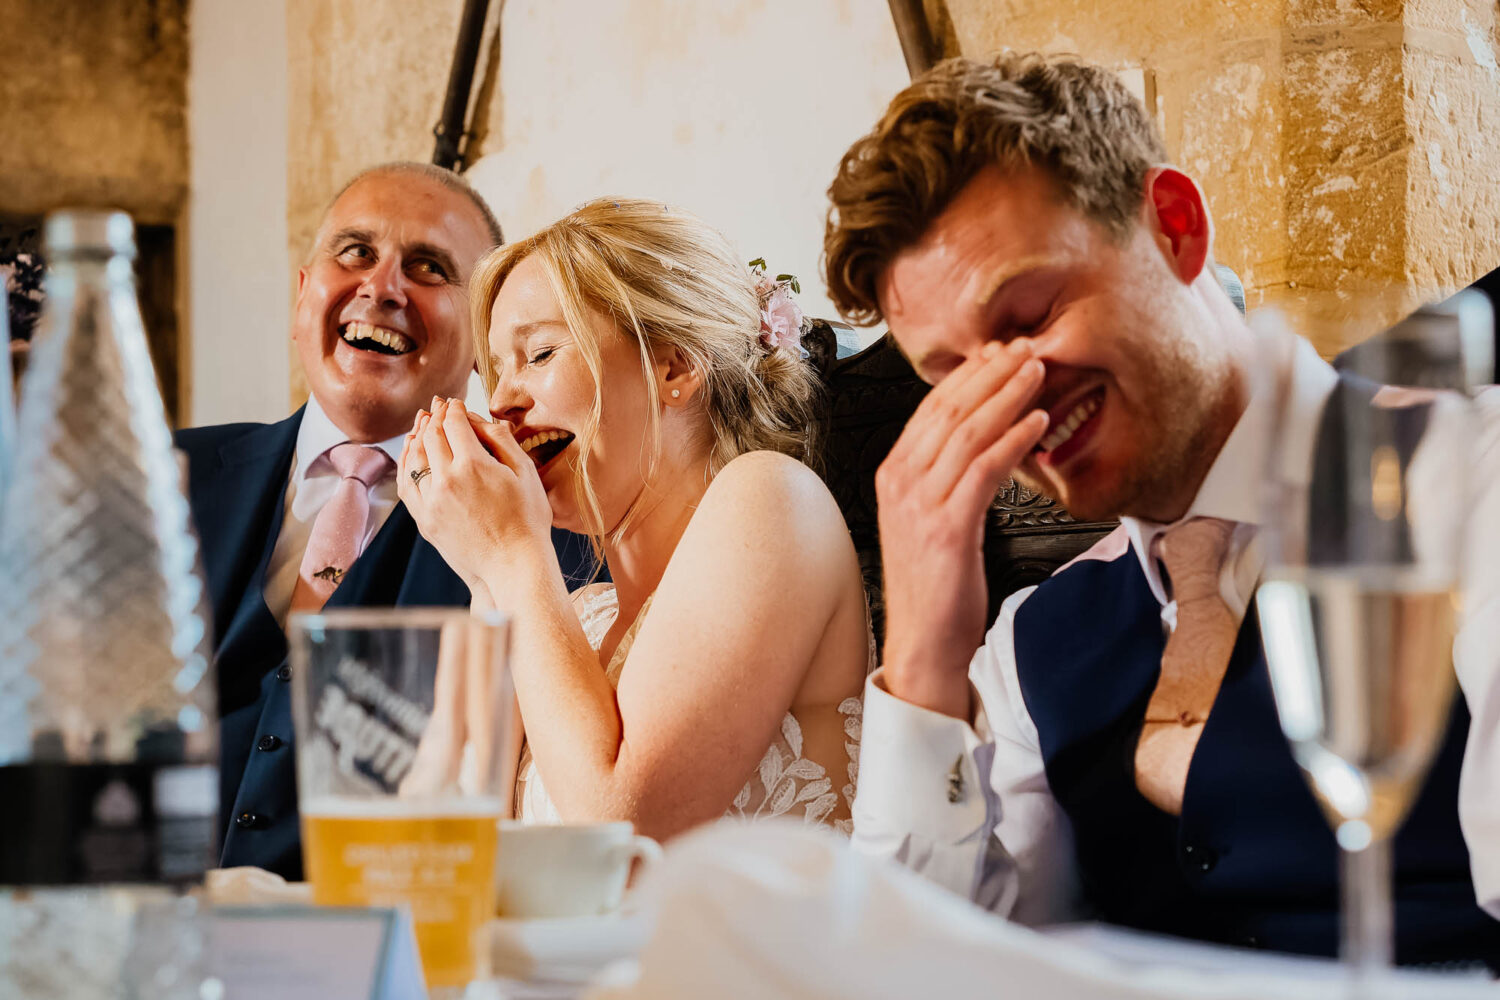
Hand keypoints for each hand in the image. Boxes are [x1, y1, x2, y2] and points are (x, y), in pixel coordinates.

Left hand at [397, 397, 555, 590]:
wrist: (513, 564)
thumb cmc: (527, 519)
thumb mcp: (525, 473)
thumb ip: (501, 441)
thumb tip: (481, 419)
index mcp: (473, 465)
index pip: (455, 424)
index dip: (454, 408)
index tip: (456, 403)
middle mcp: (446, 480)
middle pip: (432, 436)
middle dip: (435, 416)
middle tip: (438, 406)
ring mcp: (431, 501)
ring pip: (414, 457)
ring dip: (417, 435)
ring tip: (422, 423)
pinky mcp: (424, 519)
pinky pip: (406, 484)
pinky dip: (405, 463)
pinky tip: (410, 454)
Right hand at [876, 342, 1047, 718]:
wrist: (923, 644)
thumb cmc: (935, 586)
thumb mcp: (932, 519)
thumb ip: (947, 478)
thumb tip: (982, 441)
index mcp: (894, 476)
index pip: (932, 410)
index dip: (970, 376)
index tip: (1000, 353)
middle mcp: (900, 483)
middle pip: (948, 411)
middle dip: (991, 373)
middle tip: (1025, 348)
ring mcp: (919, 505)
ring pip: (966, 432)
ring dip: (1006, 395)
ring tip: (1038, 372)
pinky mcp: (946, 528)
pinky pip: (983, 470)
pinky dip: (1012, 441)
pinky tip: (1036, 423)